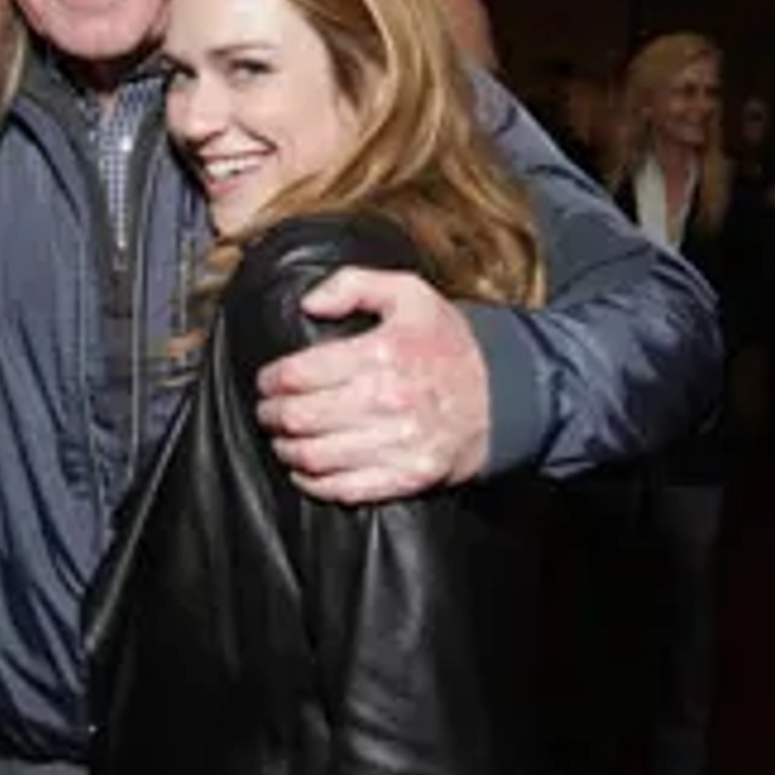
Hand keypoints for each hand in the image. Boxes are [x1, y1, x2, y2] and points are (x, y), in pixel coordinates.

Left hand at [254, 267, 488, 504]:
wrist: (507, 393)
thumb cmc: (450, 343)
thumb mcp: (409, 293)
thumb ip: (352, 285)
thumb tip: (309, 303)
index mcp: (383, 354)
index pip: (300, 374)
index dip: (271, 380)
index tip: (266, 381)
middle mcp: (388, 401)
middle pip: (301, 417)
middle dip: (272, 415)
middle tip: (266, 410)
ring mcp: (399, 444)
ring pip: (316, 456)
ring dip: (287, 448)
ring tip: (282, 438)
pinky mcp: (408, 476)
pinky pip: (345, 488)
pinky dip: (314, 483)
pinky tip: (303, 470)